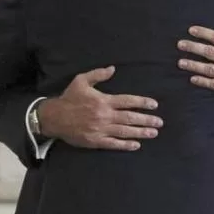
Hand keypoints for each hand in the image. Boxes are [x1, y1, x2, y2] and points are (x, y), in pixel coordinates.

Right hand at [37, 66, 161, 150]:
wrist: (54, 117)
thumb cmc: (69, 98)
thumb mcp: (81, 81)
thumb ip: (98, 74)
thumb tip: (113, 68)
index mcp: (103, 100)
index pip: (127, 101)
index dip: (142, 103)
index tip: (154, 105)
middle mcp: (104, 115)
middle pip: (130, 118)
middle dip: (146, 120)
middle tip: (159, 122)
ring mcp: (101, 129)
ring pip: (125, 131)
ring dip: (141, 132)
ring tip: (153, 133)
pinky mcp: (95, 141)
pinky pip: (113, 144)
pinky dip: (125, 145)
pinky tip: (136, 145)